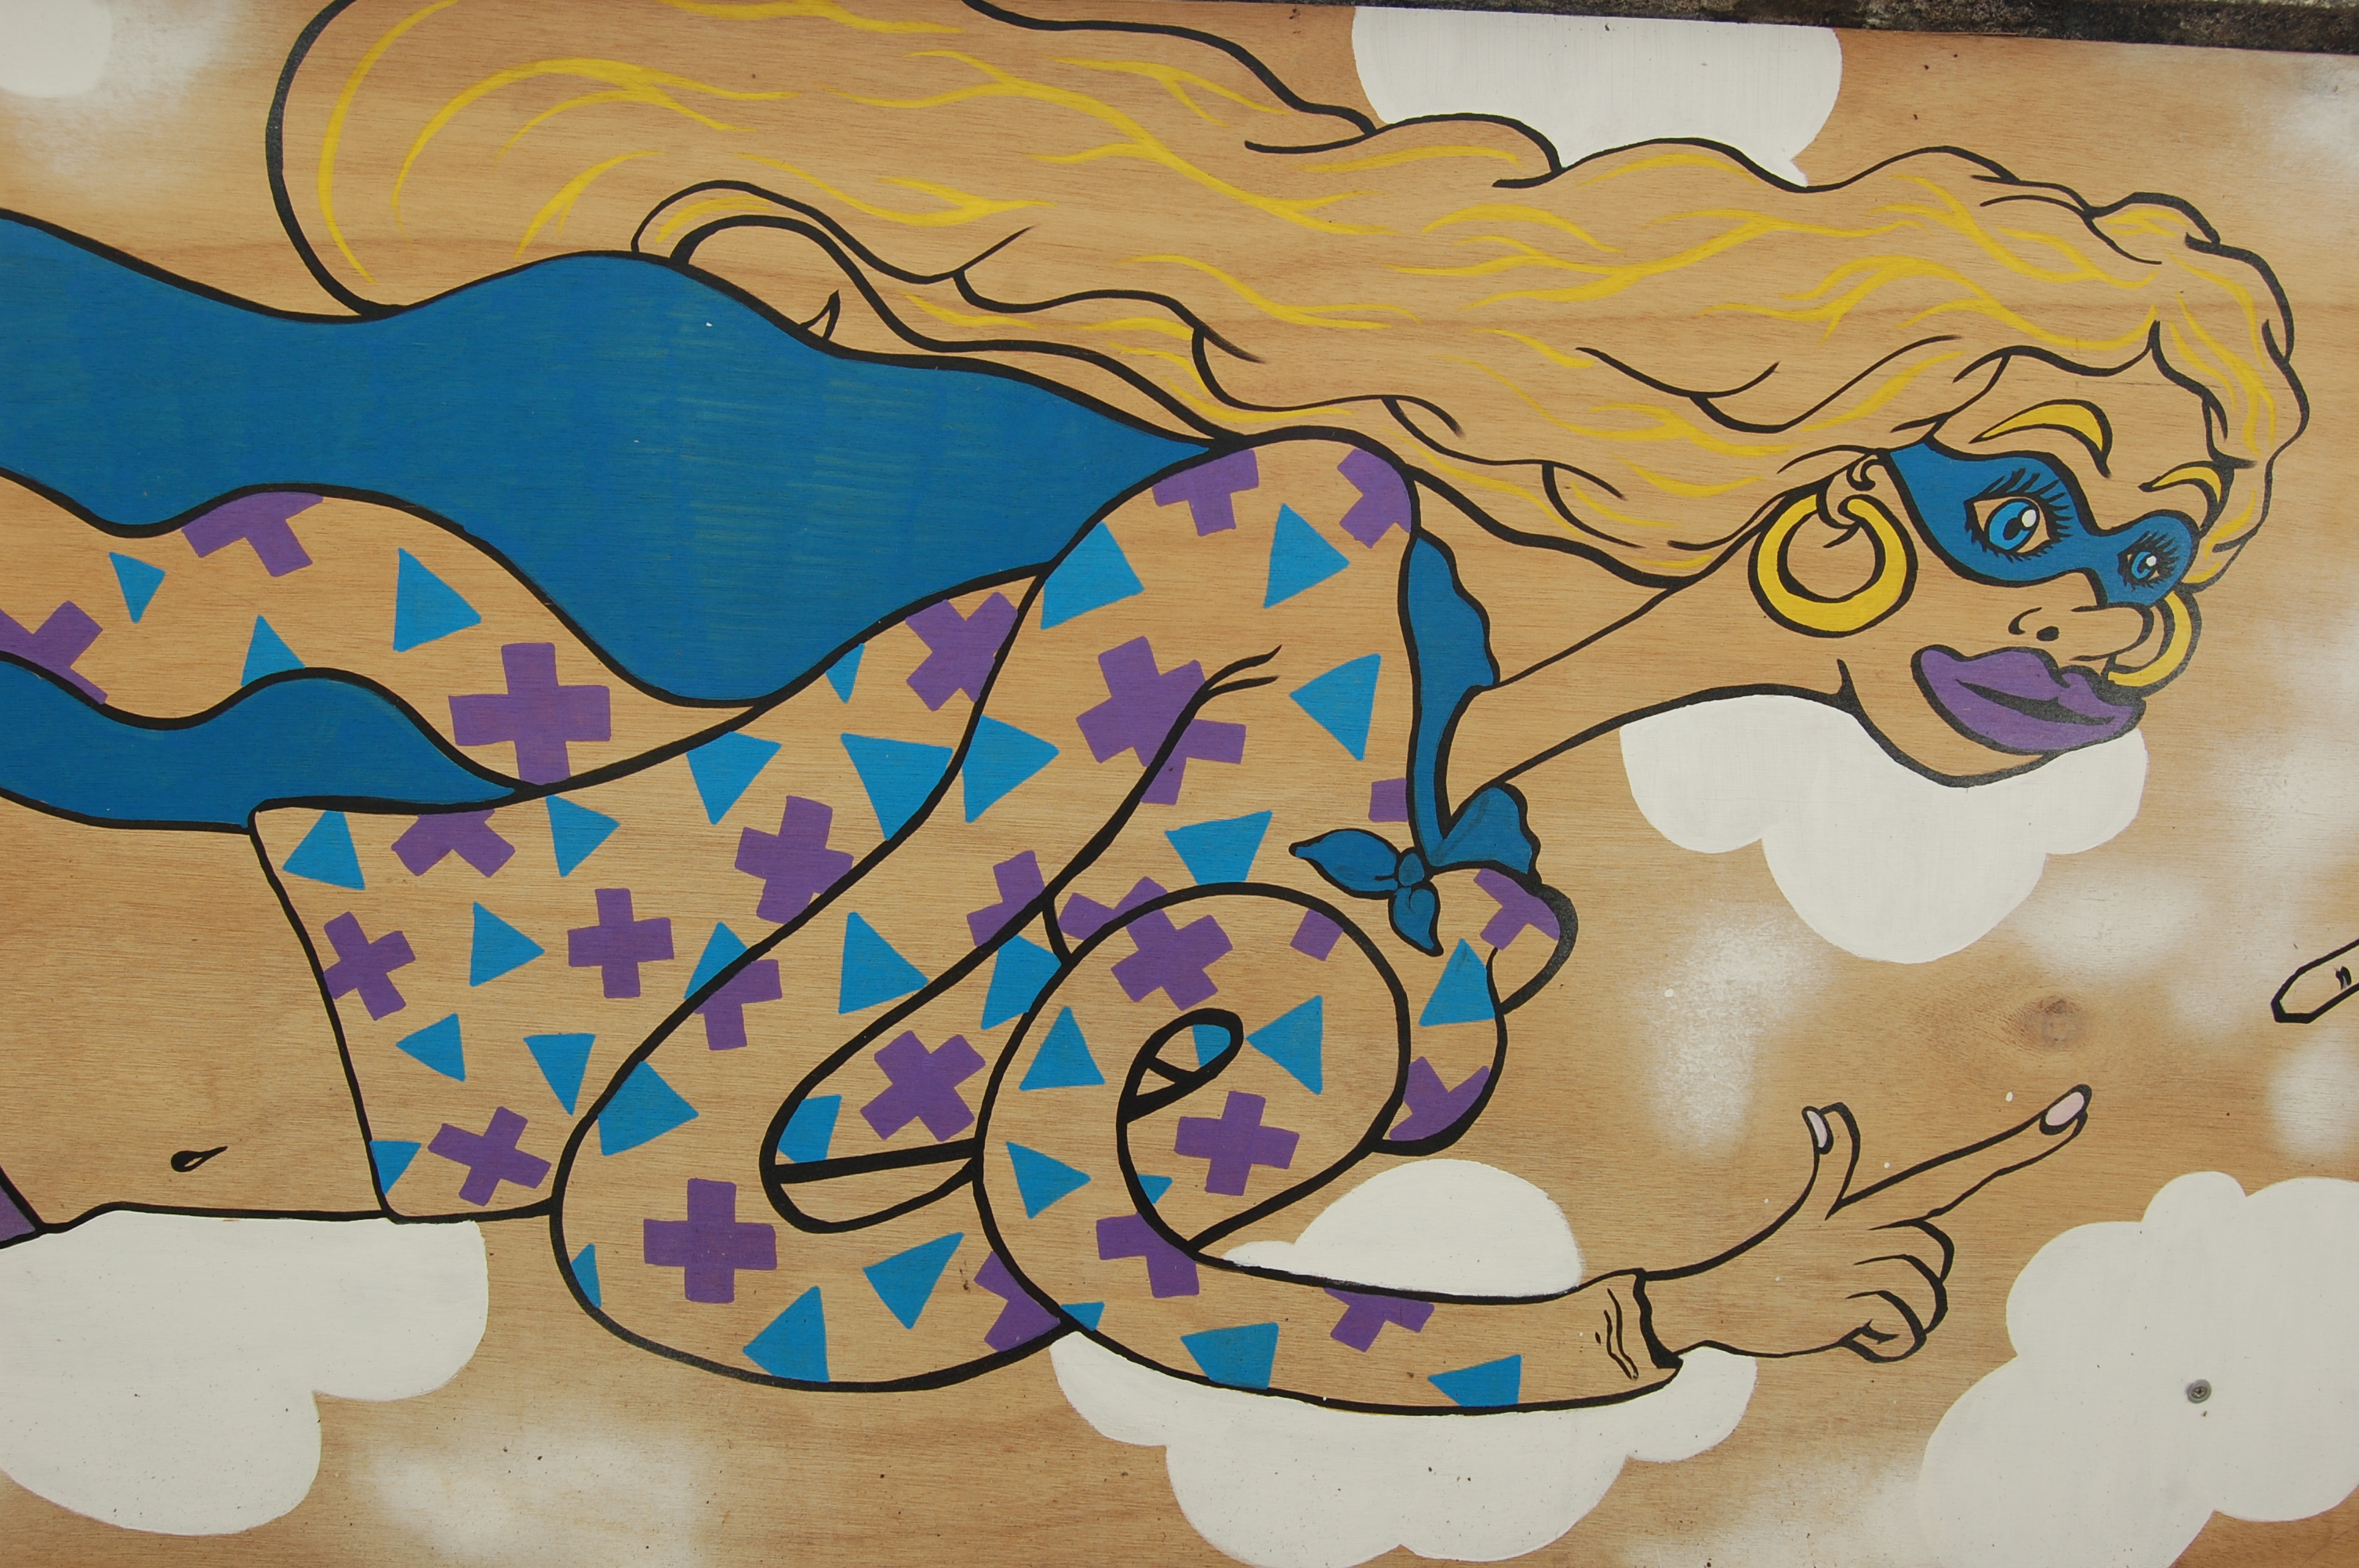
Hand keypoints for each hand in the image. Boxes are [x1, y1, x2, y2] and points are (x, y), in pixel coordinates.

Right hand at [1643, 1086, 2090, 1361]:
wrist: (1719, 1299)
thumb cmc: (1777, 1260)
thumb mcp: (1807, 1215)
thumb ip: (1829, 1169)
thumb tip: (1825, 1113)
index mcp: (1870, 1204)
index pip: (1960, 1170)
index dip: (2021, 1144)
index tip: (2078, 1107)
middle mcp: (1867, 1224)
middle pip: (1937, 1255)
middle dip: (1909, 1287)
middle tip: (1857, 1291)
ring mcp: (1855, 1261)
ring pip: (1925, 1297)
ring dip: (1895, 1322)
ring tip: (1849, 1314)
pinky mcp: (1846, 1300)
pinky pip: (1904, 1328)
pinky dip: (1884, 1345)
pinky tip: (1849, 1337)